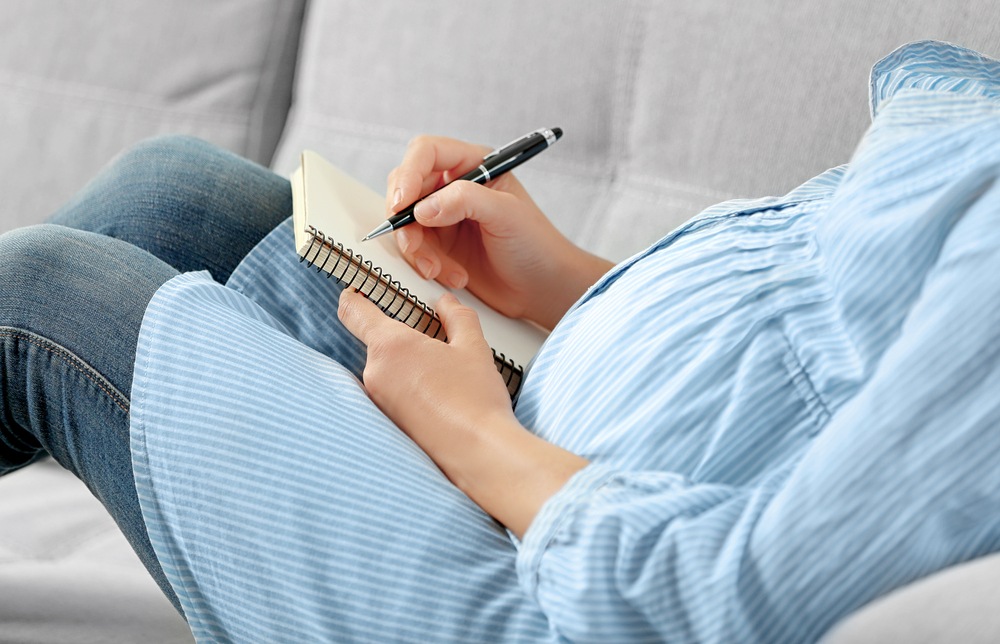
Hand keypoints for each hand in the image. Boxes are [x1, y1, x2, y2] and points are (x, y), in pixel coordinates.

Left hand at [338, 288, 588, 536]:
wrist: (479, 452)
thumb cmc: (475, 400)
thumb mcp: (472, 346)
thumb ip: (457, 317)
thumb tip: (446, 303)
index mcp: (390, 346)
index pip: (354, 312)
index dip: (353, 297)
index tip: (356, 291)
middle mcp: (375, 373)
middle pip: (377, 343)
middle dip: (402, 339)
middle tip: (435, 342)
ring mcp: (378, 401)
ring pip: (388, 370)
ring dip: (408, 367)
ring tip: (445, 376)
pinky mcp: (387, 423)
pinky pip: (392, 394)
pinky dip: (410, 389)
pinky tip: (440, 397)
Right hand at [386, 135, 612, 330]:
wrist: (543, 288)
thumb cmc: (535, 244)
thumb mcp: (506, 214)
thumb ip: (465, 200)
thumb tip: (421, 208)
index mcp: (475, 164)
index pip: (426, 152)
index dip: (408, 174)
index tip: (401, 204)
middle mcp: (454, 186)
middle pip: (406, 186)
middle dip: (405, 218)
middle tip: (413, 245)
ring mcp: (444, 216)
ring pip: (405, 222)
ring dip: (417, 249)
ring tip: (438, 270)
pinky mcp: (440, 245)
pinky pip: (415, 249)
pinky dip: (425, 264)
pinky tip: (454, 277)